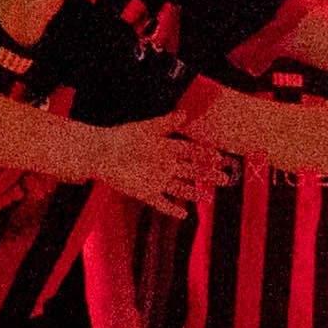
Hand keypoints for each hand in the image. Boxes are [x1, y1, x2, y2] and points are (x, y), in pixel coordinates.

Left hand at [80, 115, 223, 215]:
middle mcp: (165, 165)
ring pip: (181, 188)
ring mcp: (157, 180)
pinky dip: (172, 209)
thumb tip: (186, 113)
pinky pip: (162, 202)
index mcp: (167, 149)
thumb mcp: (147, 128)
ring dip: (195, 193)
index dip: (206, 155)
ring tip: (209, 199)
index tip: (220, 158)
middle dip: (208, 175)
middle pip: (191, 171)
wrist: (101, 153)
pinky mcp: (146, 193)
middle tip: (226, 179)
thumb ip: (166, 123)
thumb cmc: (123, 137)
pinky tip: (184, 214)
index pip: (192, 153)